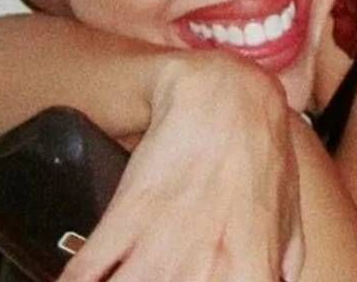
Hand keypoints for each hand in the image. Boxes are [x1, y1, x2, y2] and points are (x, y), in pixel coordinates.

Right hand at [56, 51, 303, 281]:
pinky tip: (69, 279)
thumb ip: (283, 262)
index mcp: (251, 274)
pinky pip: (86, 273)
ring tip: (120, 276)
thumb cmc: (260, 155)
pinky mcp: (128, 216)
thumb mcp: (287, 214)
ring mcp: (164, 245)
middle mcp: (207, 269)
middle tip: (148, 279)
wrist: (224, 94)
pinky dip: (73, 281)